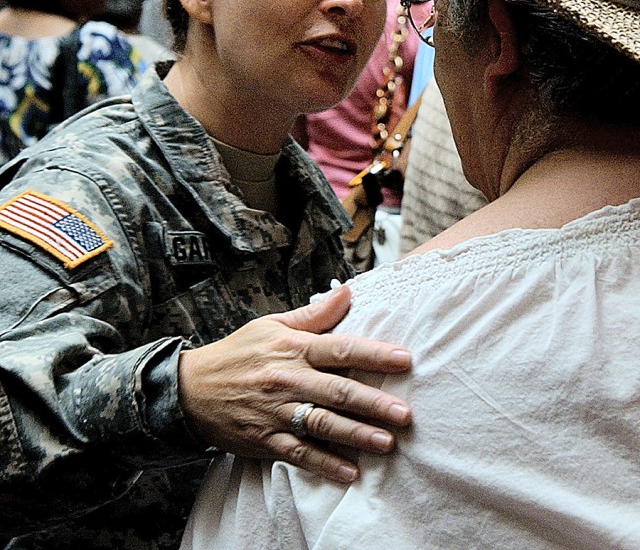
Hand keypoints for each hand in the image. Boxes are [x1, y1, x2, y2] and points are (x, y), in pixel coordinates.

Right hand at [178, 285, 411, 482]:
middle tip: (405, 414)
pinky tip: (350, 472)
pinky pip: (299, 454)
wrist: (191, 388)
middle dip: (374, 403)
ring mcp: (276, 412)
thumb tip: (348, 292)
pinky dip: (324, 464)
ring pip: (323, 424)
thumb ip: (314, 314)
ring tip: (386, 443)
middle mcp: (288, 380)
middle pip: (338, 391)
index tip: (405, 359)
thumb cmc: (238, 353)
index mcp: (293, 348)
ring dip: (356, 435)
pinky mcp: (265, 439)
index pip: (341, 349)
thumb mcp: (272, 325)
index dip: (375, 354)